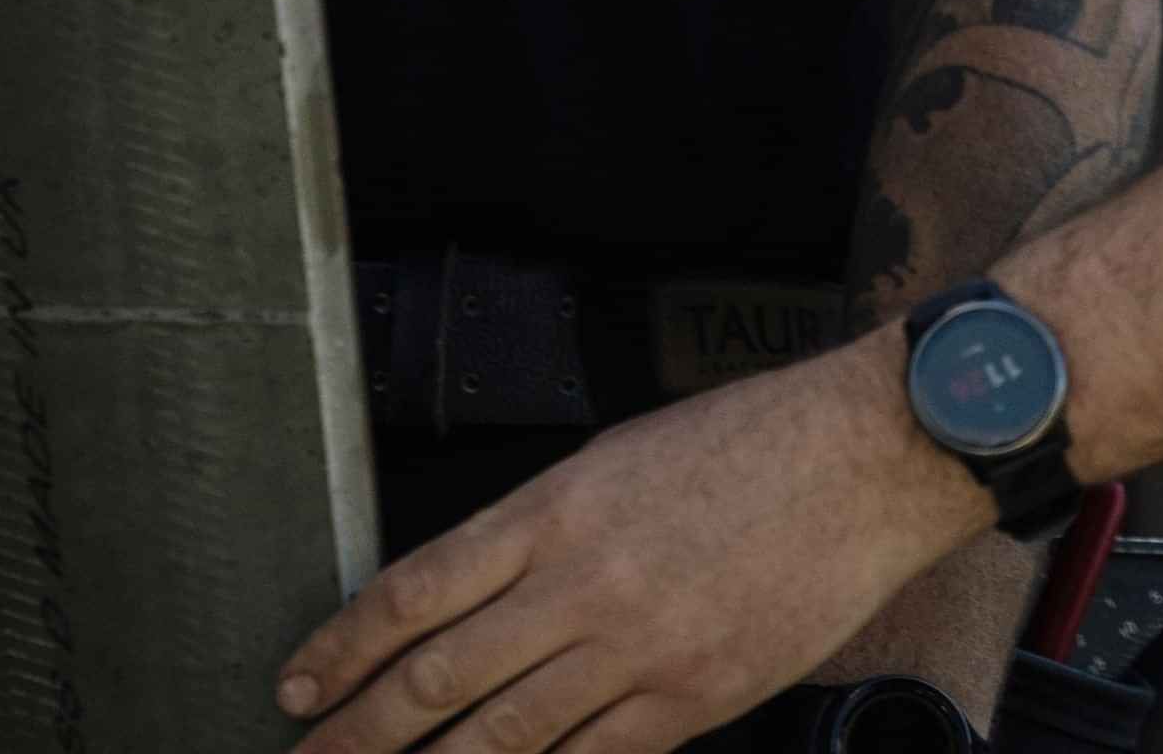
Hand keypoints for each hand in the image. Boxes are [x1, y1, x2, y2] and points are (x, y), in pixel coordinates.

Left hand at [273, 331, 990, 749]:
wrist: (863, 454)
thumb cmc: (751, 439)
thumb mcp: (623, 456)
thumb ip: (548, 529)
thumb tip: (478, 599)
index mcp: (558, 505)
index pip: (416, 588)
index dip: (343, 647)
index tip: (298, 685)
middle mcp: (582, 582)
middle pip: (439, 677)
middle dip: (357, 734)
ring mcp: (635, 651)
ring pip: (502, 738)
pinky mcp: (691, 702)